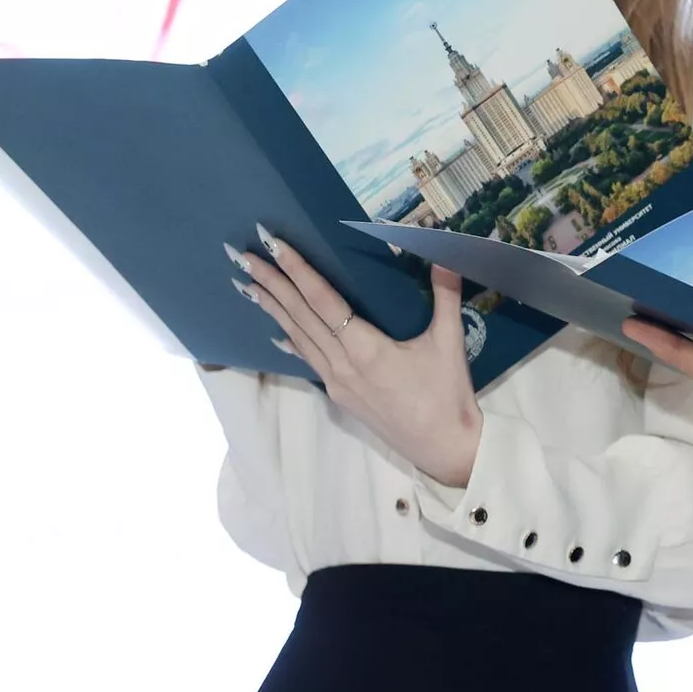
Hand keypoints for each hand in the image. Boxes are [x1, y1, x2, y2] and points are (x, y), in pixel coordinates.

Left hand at [229, 228, 483, 485]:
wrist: (443, 447)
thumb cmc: (447, 394)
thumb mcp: (449, 342)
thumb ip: (446, 296)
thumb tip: (446, 254)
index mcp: (366, 350)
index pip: (323, 301)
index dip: (299, 270)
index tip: (275, 244)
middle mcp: (341, 365)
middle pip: (300, 317)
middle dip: (272, 283)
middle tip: (243, 256)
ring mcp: (337, 382)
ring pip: (298, 338)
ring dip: (273, 309)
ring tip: (248, 284)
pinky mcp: (340, 395)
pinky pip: (309, 360)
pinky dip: (291, 341)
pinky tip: (275, 332)